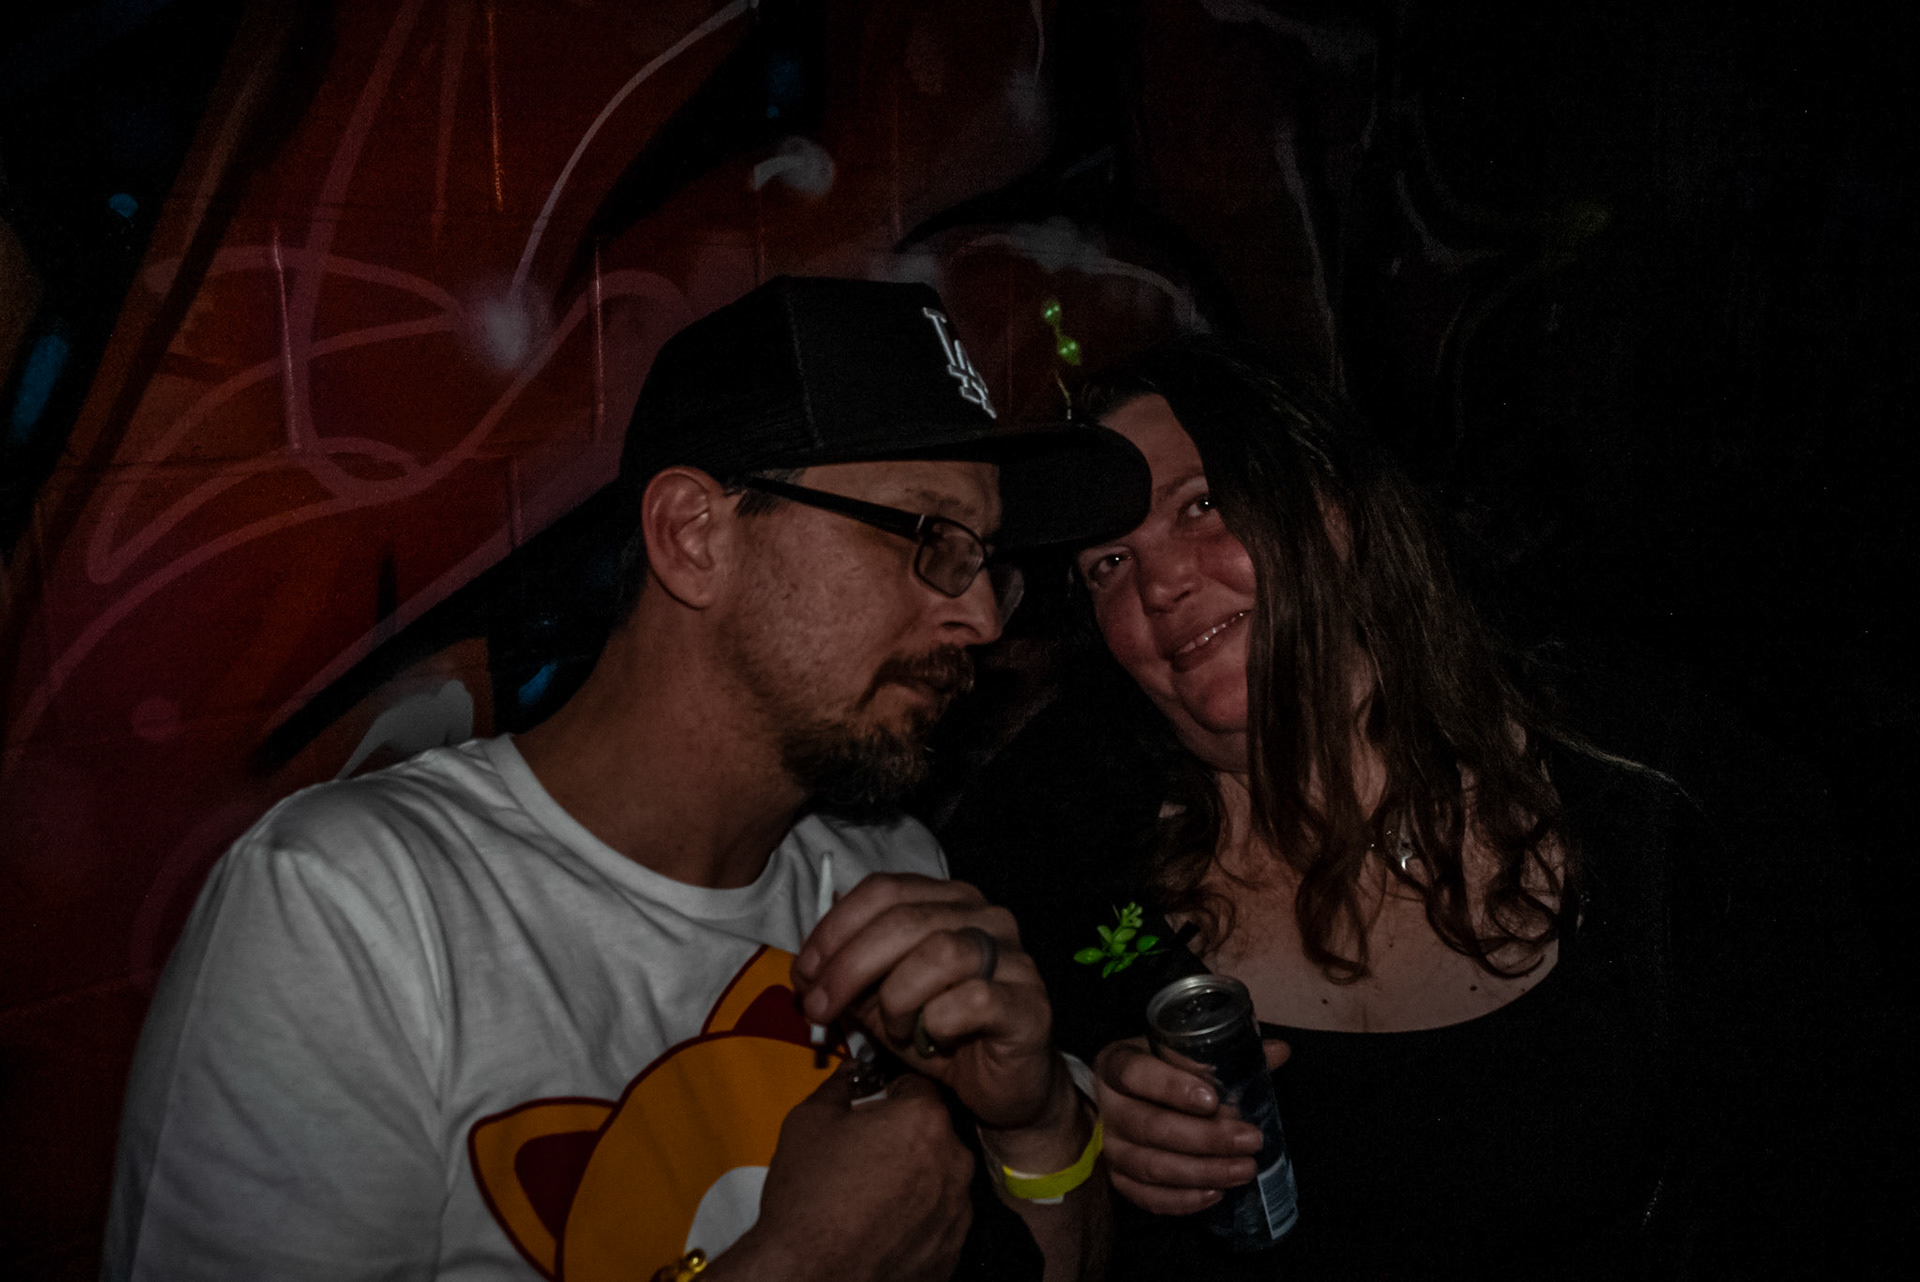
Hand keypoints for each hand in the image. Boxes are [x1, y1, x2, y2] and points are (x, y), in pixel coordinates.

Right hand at [712, 1064, 973, 1281]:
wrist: (808, 1273)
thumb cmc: (808, 1196)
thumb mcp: (810, 1121)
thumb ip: (839, 1085)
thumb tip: (851, 1072)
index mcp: (923, 1120)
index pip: (916, 1087)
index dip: (889, 1093)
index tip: (871, 1104)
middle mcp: (953, 1161)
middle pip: (932, 1133)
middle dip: (903, 1137)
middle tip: (864, 1154)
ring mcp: (957, 1210)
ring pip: (939, 1176)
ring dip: (914, 1178)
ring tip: (871, 1195)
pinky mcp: (951, 1249)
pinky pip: (939, 1219)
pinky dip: (917, 1218)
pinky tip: (882, 1224)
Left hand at [792, 874, 1057, 1132]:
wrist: (1004, 1088)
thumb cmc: (943, 1033)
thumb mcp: (881, 1000)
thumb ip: (848, 975)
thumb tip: (804, 967)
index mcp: (949, 900)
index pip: (884, 890)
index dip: (835, 928)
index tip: (803, 972)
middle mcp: (986, 917)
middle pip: (904, 919)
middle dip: (848, 966)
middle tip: (819, 1009)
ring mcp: (1013, 958)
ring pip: (939, 954)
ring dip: (897, 998)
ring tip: (895, 1029)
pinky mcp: (1029, 1002)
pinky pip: (973, 1000)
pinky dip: (938, 1023)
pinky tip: (934, 1042)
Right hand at [1093, 1035, 1289, 1215]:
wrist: (1123, 1098)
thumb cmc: (1160, 1070)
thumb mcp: (1182, 1051)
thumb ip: (1228, 1052)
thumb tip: (1280, 1051)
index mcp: (1117, 1064)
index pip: (1136, 1074)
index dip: (1172, 1087)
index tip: (1212, 1099)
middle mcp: (1107, 1106)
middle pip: (1150, 1127)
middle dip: (1205, 1138)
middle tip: (1250, 1140)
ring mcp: (1109, 1147)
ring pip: (1151, 1166)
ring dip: (1202, 1172)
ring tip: (1245, 1169)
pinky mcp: (1117, 1179)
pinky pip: (1145, 1197)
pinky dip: (1181, 1200)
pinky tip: (1215, 1194)